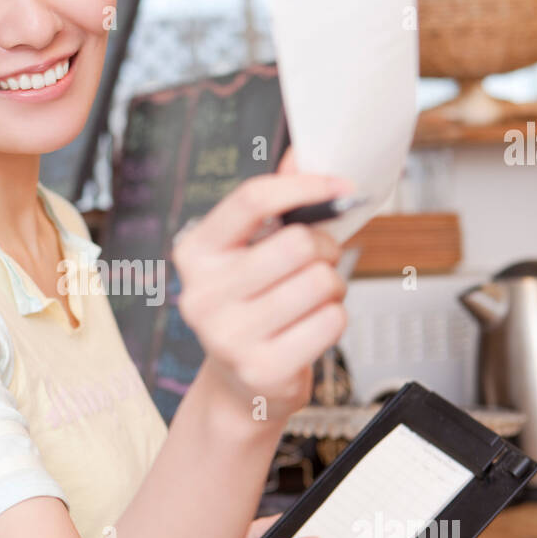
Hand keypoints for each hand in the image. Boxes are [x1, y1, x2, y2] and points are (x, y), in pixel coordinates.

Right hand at [172, 146, 353, 423]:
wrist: (240, 385)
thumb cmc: (251, 306)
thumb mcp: (251, 251)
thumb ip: (276, 203)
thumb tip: (304, 152)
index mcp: (195, 252)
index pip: (251, 199)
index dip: (303, 186)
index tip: (341, 186)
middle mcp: (202, 294)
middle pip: (298, 243)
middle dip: (325, 249)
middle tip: (319, 262)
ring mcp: (228, 336)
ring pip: (321, 282)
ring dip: (332, 288)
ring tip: (311, 300)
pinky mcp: (262, 369)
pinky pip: (332, 321)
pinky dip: (335, 319)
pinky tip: (311, 328)